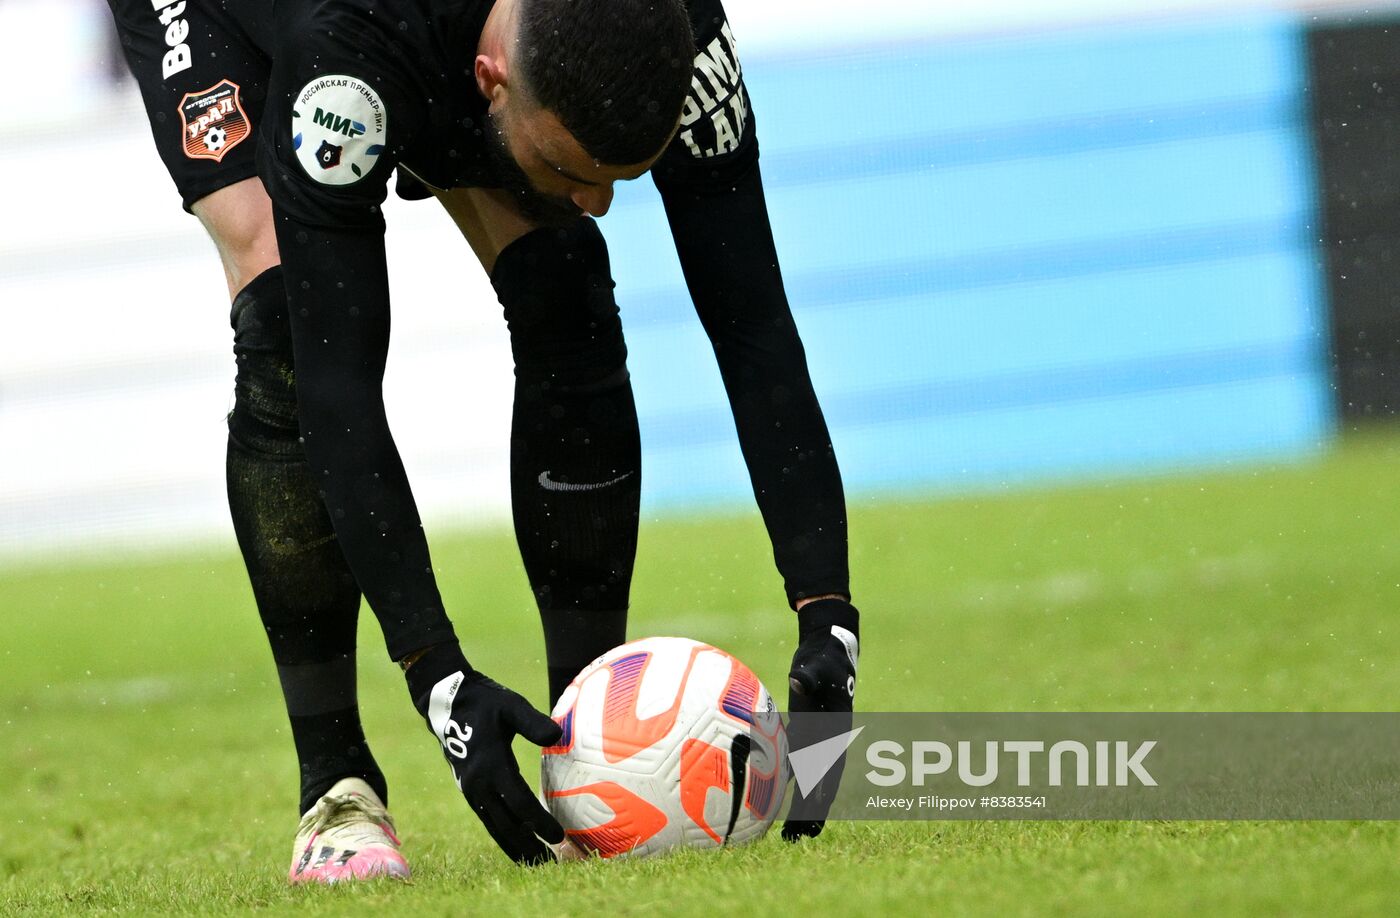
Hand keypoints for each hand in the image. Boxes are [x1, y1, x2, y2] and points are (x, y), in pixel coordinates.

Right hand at [421, 668, 565, 863]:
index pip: (519, 804)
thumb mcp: (510, 706)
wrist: (446, 702)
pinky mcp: (469, 789)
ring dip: (516, 846)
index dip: (539, 823)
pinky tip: (516, 843)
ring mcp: (471, 790)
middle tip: (550, 866)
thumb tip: (556, 735)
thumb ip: (533, 722)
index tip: (559, 836)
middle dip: (529, 846)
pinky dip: (503, 834)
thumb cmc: (484, 702)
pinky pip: (488, 819)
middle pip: (507, 825)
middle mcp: (479, 785)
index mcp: (491, 767)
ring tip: (536, 863)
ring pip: (496, 827)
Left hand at [782, 598, 858, 841]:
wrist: (828, 648)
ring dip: (801, 807)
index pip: (830, 768)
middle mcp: (829, 742)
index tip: (813, 814)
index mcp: (835, 732)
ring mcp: (819, 741)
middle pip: (821, 784)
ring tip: (789, 837)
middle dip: (812, 812)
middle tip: (798, 839)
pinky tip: (771, 804)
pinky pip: (797, 767)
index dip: (822, 792)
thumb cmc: (823, 656)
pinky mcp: (806, 736)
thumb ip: (808, 676)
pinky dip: (787, 786)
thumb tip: (799, 679)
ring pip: (810, 781)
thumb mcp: (817, 665)